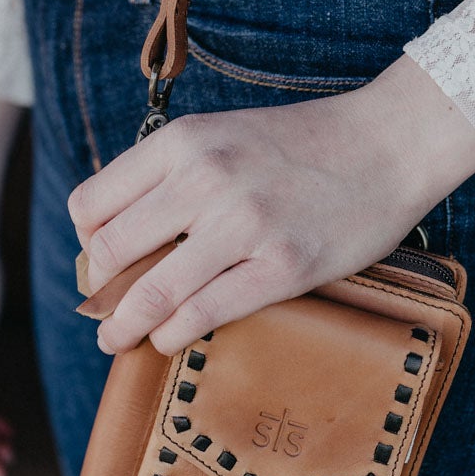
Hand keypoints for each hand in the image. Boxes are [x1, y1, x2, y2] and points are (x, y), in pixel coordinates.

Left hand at [69, 54, 474, 355]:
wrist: (388, 143)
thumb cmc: (303, 145)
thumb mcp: (222, 134)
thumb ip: (172, 174)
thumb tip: (121, 235)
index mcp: (182, 142)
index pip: (92, 204)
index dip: (86, 243)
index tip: (100, 264)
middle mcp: (204, 178)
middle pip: (109, 253)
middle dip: (97, 293)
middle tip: (102, 312)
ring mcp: (243, 223)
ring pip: (151, 293)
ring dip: (124, 328)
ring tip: (118, 340)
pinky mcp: (281, 265)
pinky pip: (203, 313)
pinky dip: (174, 334)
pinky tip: (171, 338)